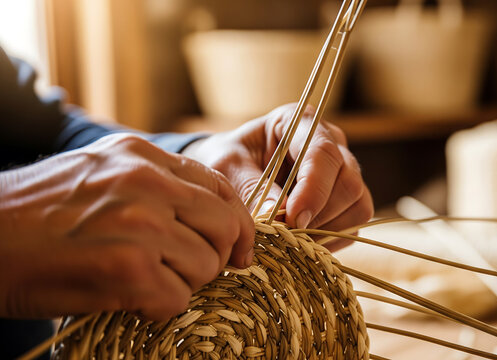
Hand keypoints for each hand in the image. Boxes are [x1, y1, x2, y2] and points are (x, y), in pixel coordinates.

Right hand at [0, 134, 253, 319]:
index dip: (237, 222)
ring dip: (184, 284)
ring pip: (207, 266)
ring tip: (146, 281)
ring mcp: (140, 224)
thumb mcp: (99, 172)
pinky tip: (131, 298)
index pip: (218, 185)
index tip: (239, 247)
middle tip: (193, 271)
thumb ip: (154, 184)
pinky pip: (178, 298)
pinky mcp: (128, 268)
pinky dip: (160, 307)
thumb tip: (206, 214)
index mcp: (142, 156)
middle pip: (226, 225)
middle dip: (219, 256)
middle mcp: (147, 183)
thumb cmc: (36, 213)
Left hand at [182, 104, 373, 250]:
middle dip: (320, 213)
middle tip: (286, 232)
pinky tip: (300, 241)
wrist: (231, 172)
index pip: (324, 152)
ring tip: (291, 236)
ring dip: (326, 229)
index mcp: (301, 123)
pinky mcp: (346, 201)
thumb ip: (253, 186)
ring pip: (358, 205)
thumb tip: (280, 214)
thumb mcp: (228, 167)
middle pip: (349, 182)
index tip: (294, 218)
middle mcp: (332, 144)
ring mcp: (344, 172)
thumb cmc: (228, 160)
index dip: (314, 189)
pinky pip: (353, 226)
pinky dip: (329, 240)